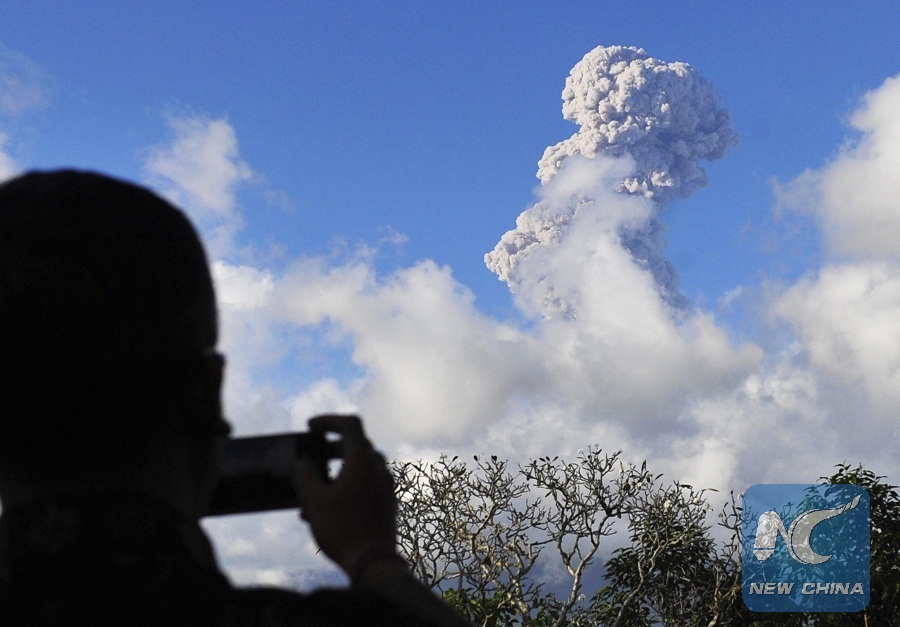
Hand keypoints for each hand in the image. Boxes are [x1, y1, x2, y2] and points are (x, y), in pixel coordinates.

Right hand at [293, 415, 397, 575]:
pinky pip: (366, 486)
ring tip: (314, 489)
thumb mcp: (314, 500)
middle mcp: (379, 469)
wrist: (374, 563)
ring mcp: (386, 487)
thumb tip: (304, 464)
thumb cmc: (342, 529)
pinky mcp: (387, 504)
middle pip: (357, 445)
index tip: (310, 427)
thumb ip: (305, 475)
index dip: (329, 420)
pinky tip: (326, 510)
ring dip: (337, 471)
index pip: (350, 424)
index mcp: (363, 461)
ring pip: (361, 468)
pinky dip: (347, 488)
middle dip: (331, 447)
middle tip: (313, 454)